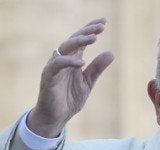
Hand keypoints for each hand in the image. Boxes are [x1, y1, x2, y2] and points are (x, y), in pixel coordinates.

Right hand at [29, 18, 114, 136]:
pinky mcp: (48, 77)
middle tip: (101, 26)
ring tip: (94, 38)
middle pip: (74, 40)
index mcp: (72, 60)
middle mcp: (62, 60)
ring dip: (79, 41)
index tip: (103, 22)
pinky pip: (57, 65)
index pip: (81, 40)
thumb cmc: (69, 99)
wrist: (56, 118)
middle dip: (87, 31)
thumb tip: (111, 53)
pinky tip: (81, 61)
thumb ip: (97, 68)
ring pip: (65, 48)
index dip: (90, 30)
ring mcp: (54, 67)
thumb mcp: (87, 83)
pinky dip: (69, 61)